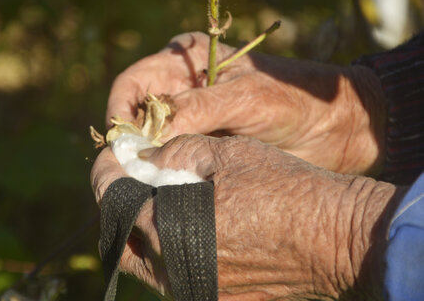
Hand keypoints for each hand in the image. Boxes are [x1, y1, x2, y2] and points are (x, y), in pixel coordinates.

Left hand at [92, 134, 400, 299]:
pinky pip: (175, 276)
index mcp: (168, 228)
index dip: (105, 171)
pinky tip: (186, 227)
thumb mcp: (224, 153)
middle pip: (121, 239)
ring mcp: (194, 290)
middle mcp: (174, 270)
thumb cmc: (282, 188)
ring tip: (155, 201)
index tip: (111, 155)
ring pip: (145, 264)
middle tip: (131, 180)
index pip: (112, 199)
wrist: (334, 237)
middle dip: (118, 205)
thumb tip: (144, 157)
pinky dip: (168, 250)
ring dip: (141, 231)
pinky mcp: (216, 298)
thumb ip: (174, 153)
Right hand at [106, 32, 385, 174]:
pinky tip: (167, 186)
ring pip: (149, 138)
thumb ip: (197, 110)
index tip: (123, 147)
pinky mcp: (201, 141)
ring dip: (146, 159)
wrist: (335, 127)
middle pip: (135, 113)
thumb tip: (146, 136)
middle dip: (130, 141)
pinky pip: (171, 155)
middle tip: (130, 174)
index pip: (132, 84)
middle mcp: (180, 85)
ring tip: (147, 184)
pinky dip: (164, 170)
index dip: (121, 114)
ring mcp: (189, 116)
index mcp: (185, 59)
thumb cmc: (293, 100)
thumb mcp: (245, 98)